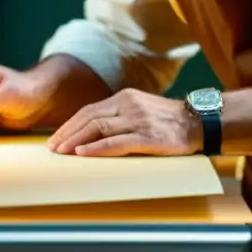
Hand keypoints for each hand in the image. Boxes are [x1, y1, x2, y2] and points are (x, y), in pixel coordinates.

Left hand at [46, 88, 201, 156]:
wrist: (199, 122)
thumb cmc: (168, 120)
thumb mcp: (141, 109)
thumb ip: (119, 116)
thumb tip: (93, 132)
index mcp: (124, 97)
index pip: (89, 110)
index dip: (69, 125)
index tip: (55, 138)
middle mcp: (128, 105)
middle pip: (89, 117)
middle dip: (67, 133)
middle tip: (51, 148)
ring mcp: (138, 120)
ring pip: (98, 128)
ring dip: (76, 141)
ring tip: (62, 152)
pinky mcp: (148, 136)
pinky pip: (116, 143)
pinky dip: (96, 148)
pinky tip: (83, 154)